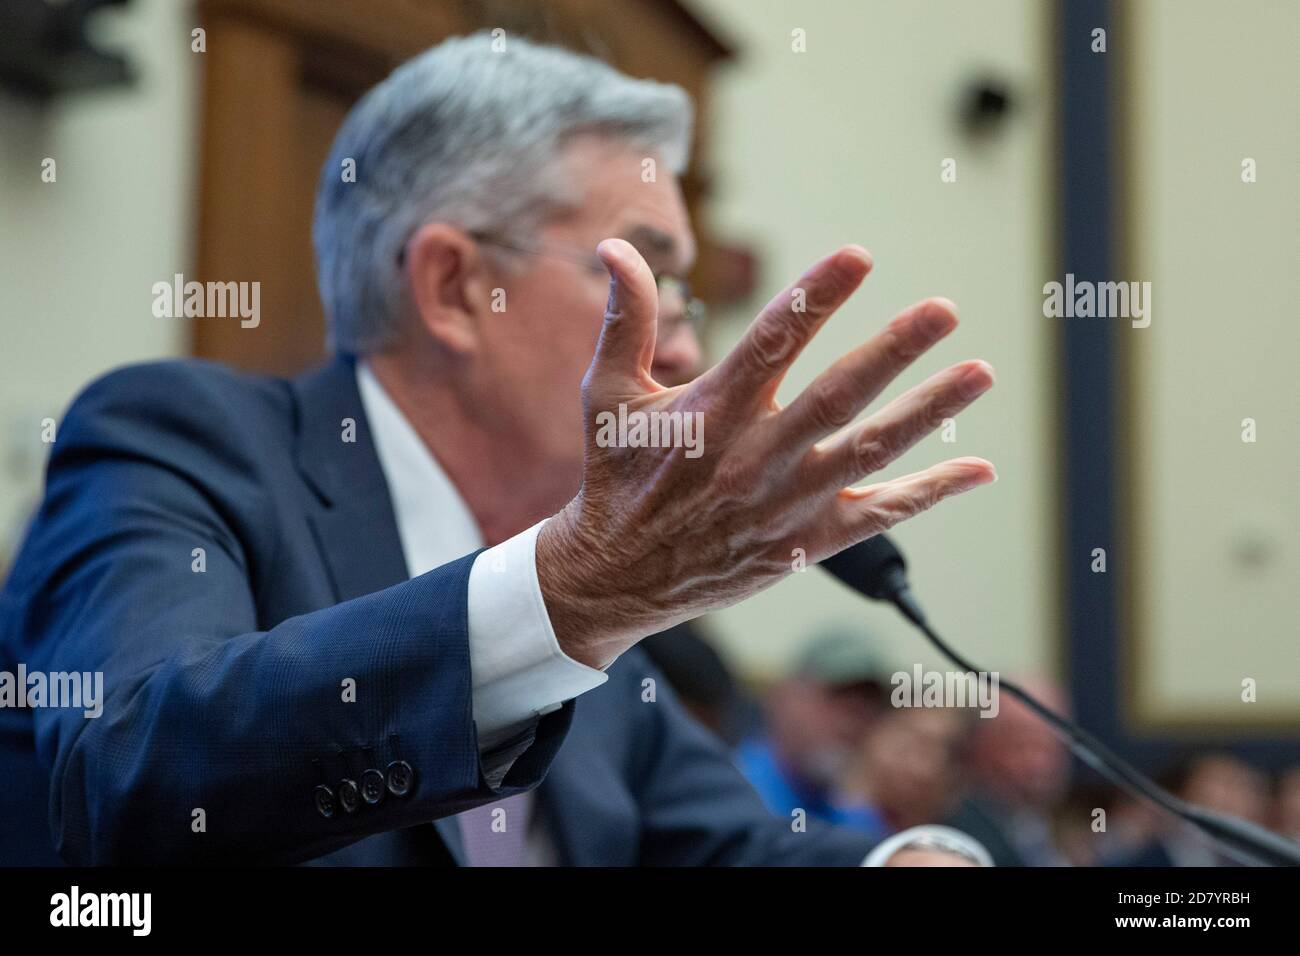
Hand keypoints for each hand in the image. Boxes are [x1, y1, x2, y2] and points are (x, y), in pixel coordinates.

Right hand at [537, 239, 995, 668]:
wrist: (617, 577)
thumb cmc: (617, 475)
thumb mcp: (607, 394)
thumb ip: (625, 320)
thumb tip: (614, 249)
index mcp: (711, 411)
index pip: (772, 340)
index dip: (817, 295)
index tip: (860, 257)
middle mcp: (755, 456)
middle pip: (837, 395)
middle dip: (894, 349)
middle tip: (945, 309)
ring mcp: (787, 502)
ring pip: (870, 451)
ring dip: (929, 412)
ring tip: (979, 373)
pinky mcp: (806, 543)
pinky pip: (879, 516)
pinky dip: (931, 493)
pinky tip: (978, 470)